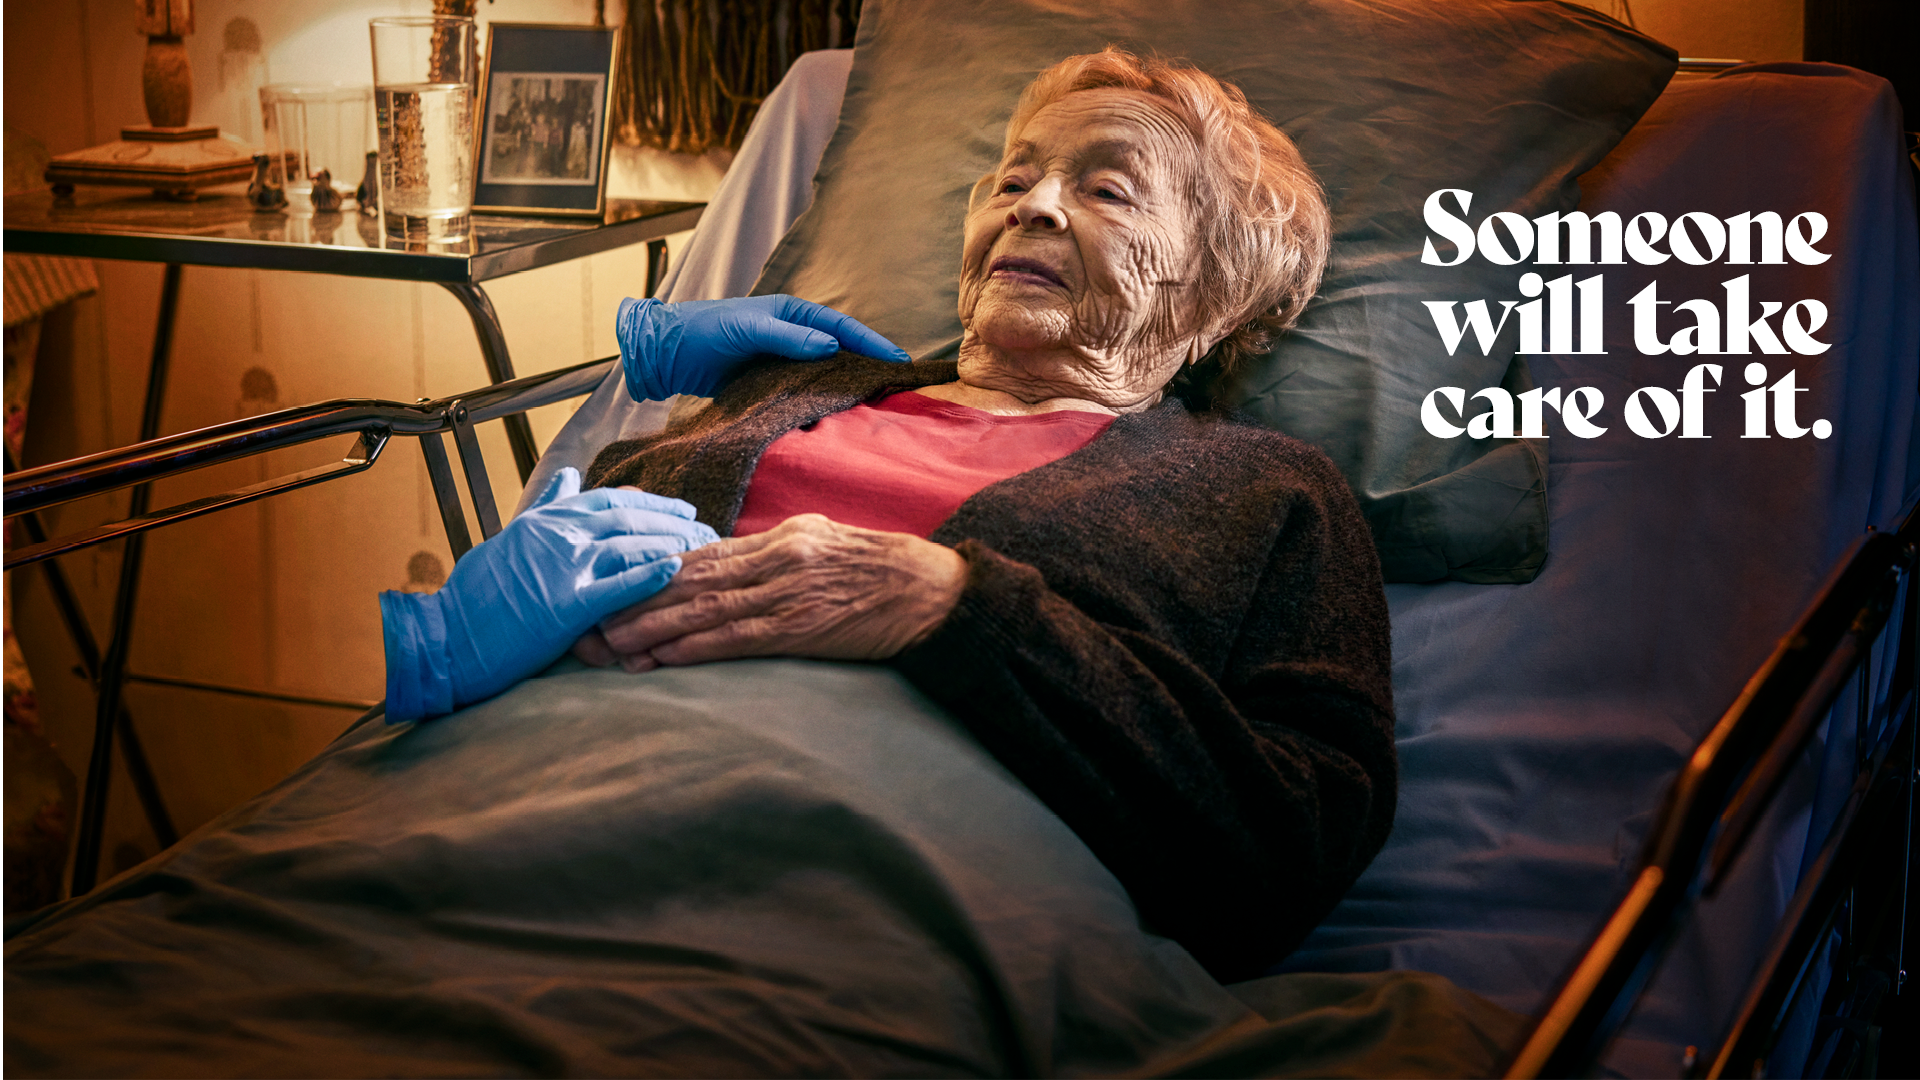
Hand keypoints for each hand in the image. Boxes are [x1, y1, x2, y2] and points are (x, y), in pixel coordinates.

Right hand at [380, 468, 718, 719]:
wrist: (447, 638)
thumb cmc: (474, 596)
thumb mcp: (508, 538)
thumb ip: (544, 507)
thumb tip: (568, 474)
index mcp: (545, 520)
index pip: (610, 499)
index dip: (650, 502)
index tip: (678, 508)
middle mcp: (558, 536)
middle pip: (629, 518)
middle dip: (672, 521)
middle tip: (704, 527)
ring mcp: (563, 569)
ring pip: (631, 546)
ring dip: (671, 544)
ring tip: (702, 549)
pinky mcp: (567, 607)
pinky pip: (618, 586)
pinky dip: (650, 575)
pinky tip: (675, 570)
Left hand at [574, 514, 966, 670]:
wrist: (935, 593)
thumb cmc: (884, 572)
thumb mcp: (826, 544)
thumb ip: (777, 553)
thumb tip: (732, 563)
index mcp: (781, 537)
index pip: (702, 553)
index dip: (651, 570)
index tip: (612, 583)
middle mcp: (777, 558)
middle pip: (690, 579)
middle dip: (635, 598)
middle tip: (588, 617)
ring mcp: (788, 592)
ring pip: (703, 609)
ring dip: (651, 628)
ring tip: (609, 643)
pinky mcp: (802, 628)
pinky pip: (737, 638)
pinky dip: (694, 647)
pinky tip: (661, 657)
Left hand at [617, 294, 911, 401]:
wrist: (663, 354)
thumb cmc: (702, 331)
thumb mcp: (745, 330)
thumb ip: (787, 338)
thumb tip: (831, 348)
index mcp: (791, 314)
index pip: (843, 328)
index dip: (873, 344)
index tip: (900, 362)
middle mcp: (791, 336)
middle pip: (840, 351)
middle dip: (869, 365)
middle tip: (901, 387)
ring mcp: (781, 361)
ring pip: (824, 374)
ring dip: (847, 387)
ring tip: (876, 405)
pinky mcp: (767, 385)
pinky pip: (803, 392)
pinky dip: (820, 403)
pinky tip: (834, 418)